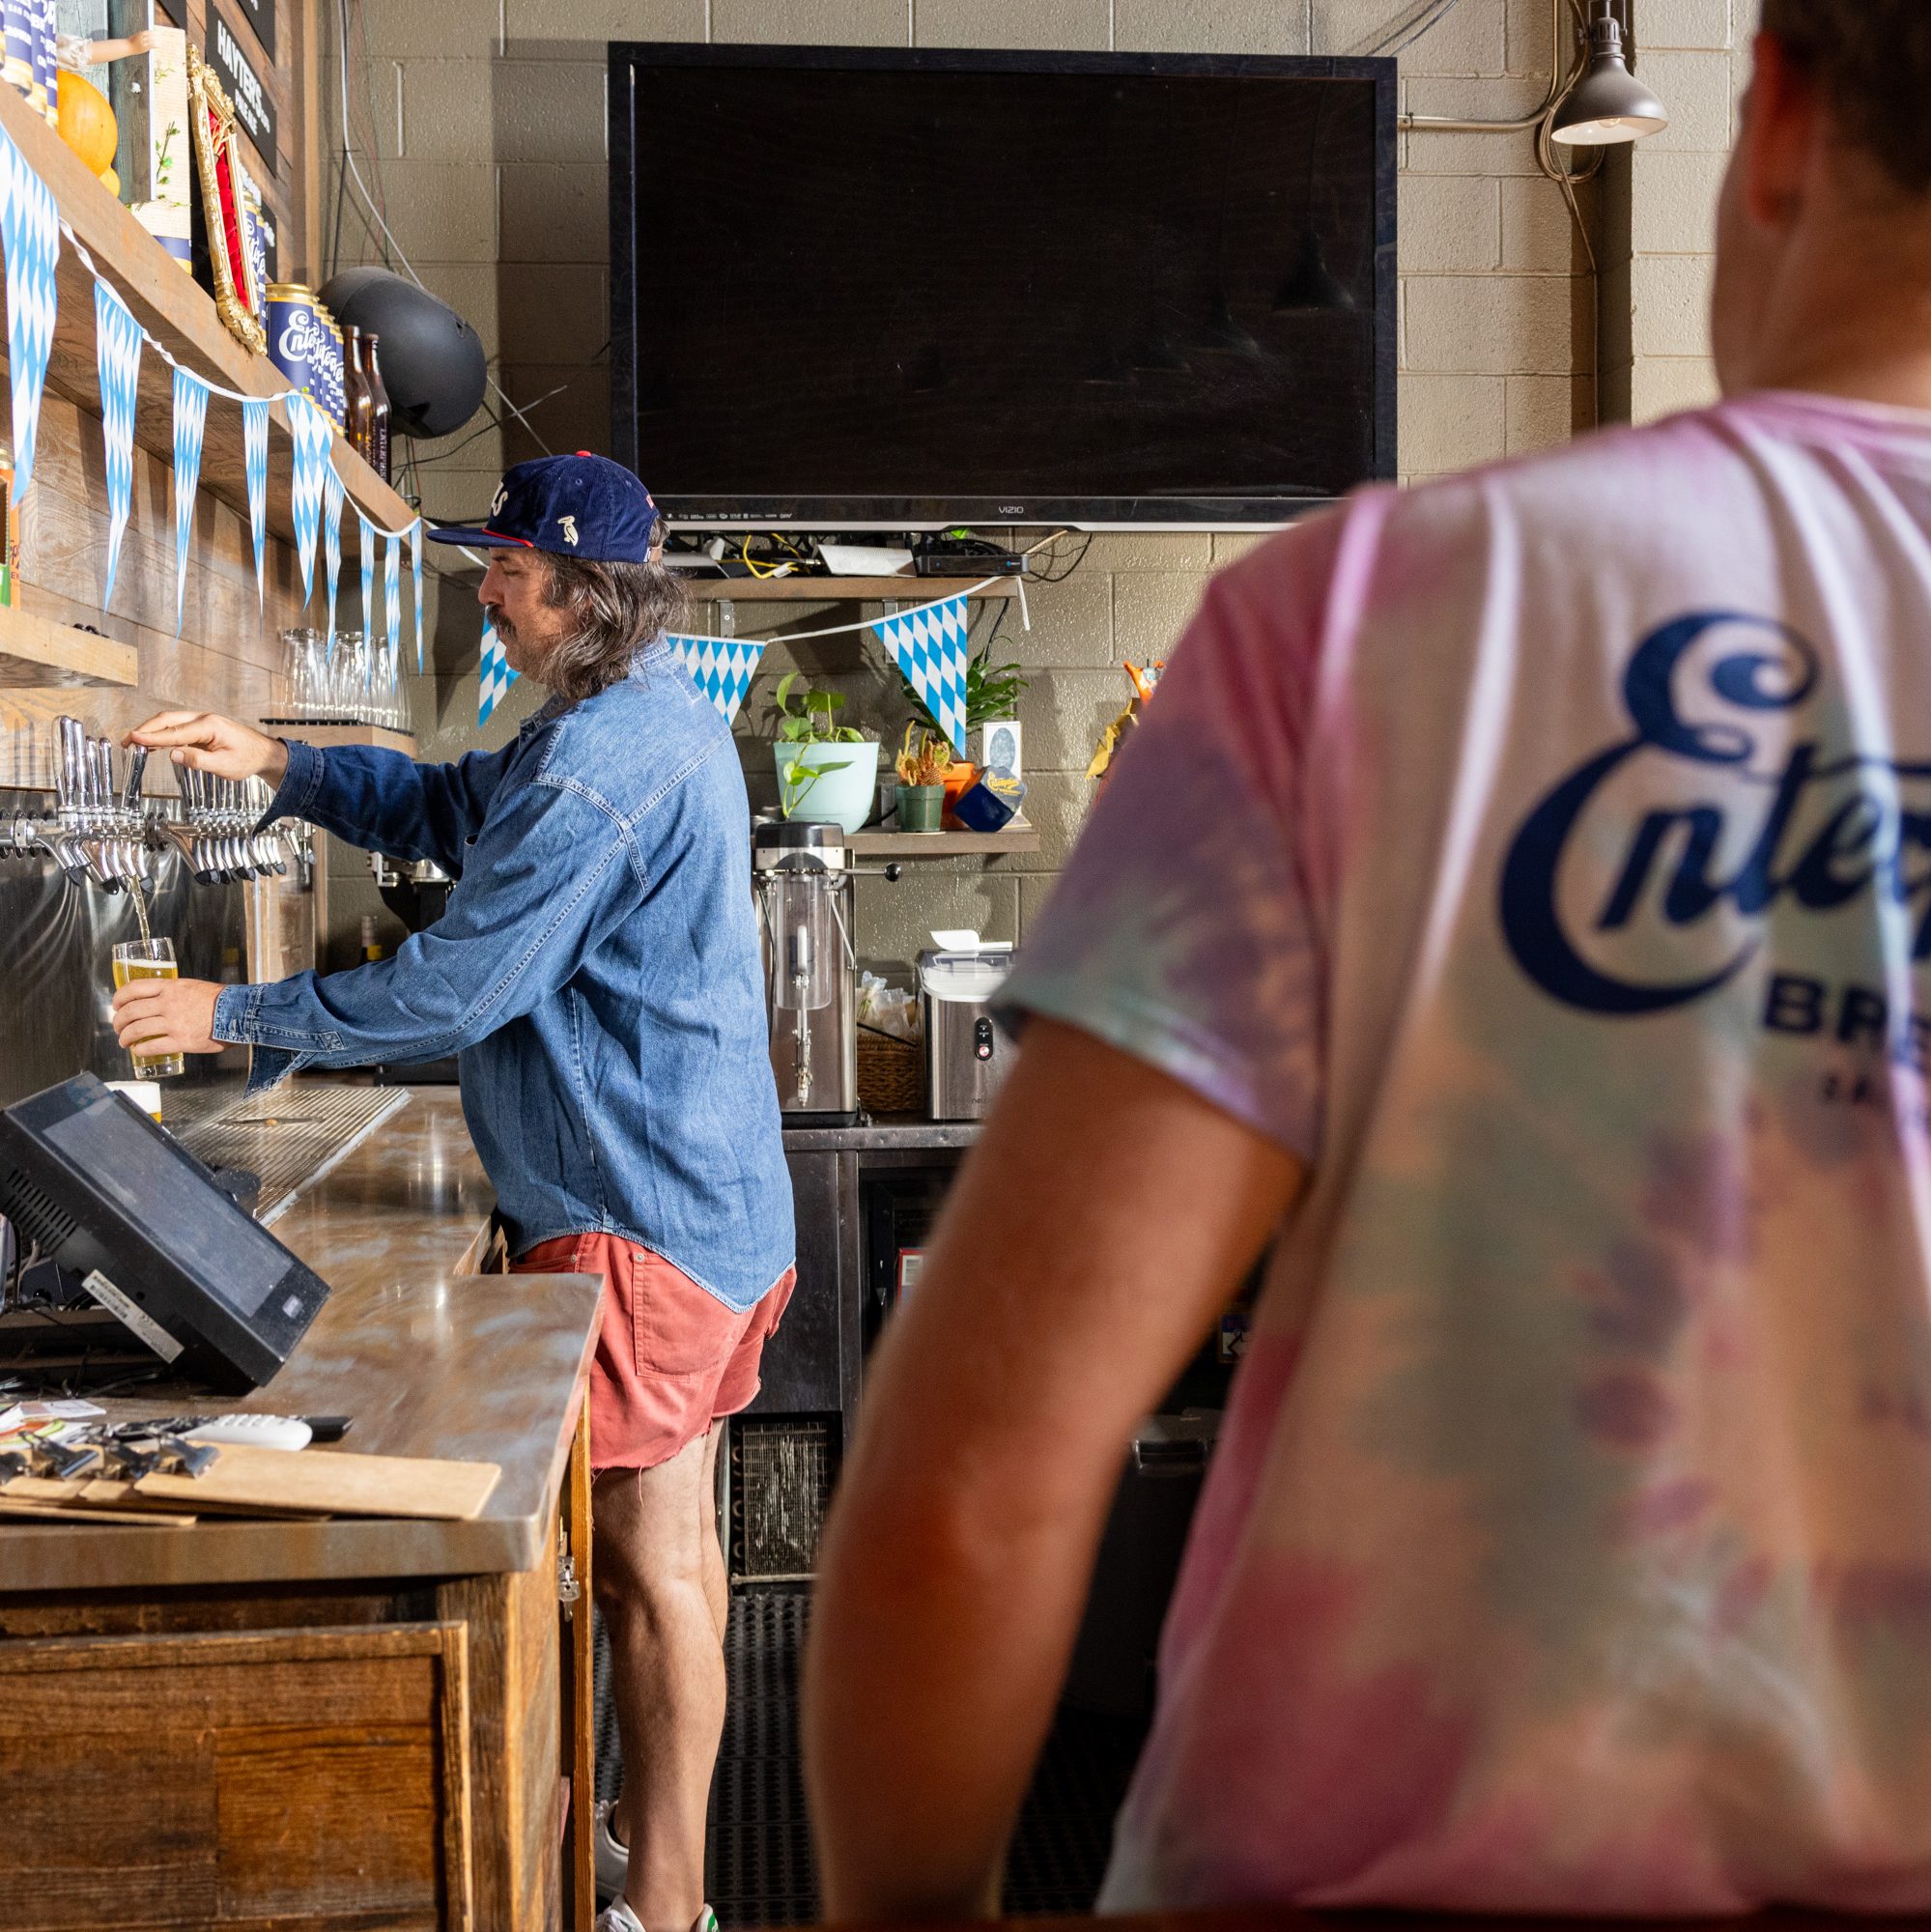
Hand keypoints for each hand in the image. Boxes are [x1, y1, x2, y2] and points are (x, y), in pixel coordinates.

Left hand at [111, 977, 224, 1058]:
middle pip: (131, 1011)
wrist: (240, 1013)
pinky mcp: (181, 1041)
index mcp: (171, 987)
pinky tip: (139, 1050)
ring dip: (126, 1037)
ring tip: (124, 1041)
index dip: (120, 997)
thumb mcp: (194, 987)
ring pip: (137, 1030)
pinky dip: (141, 1049)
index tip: (116, 1004)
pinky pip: (153, 1046)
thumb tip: (164, 1002)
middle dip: (119, 1021)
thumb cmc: (223, 1001)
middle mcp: (168, 1003)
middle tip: (118, 1026)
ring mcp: (173, 1023)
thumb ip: (177, 993)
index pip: (135, 988)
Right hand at [124, 711, 287, 787]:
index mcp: (209, 725)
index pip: (174, 732)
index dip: (152, 737)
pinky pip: (178, 729)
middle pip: (168, 720)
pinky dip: (163, 735)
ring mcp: (202, 722)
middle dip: (146, 730)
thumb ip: (198, 760)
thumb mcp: (224, 765)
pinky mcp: (202, 729)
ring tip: (134, 743)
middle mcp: (204, 719)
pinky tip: (153, 744)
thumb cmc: (248, 758)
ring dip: (152, 731)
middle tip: (127, 741)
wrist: (264, 753)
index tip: (133, 739)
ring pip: (171, 722)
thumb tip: (173, 754)